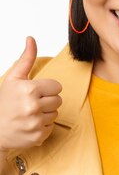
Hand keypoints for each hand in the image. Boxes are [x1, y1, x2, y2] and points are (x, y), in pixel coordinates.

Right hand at [0, 37, 61, 152]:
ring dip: (46, 113)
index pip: (57, 87)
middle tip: (31, 103)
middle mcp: (33, 106)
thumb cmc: (4, 102)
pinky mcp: (38, 136)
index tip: (35, 92)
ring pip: (56, 113)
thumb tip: (31, 39)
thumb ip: (26, 59)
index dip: (46, 89)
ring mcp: (36, 122)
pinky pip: (52, 127)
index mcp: (30, 89)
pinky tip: (30, 124)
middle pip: (58, 100)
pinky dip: (43, 126)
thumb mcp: (14, 78)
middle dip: (47, 101)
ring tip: (30, 113)